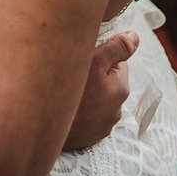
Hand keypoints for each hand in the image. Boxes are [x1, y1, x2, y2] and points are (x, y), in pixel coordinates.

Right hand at [62, 31, 138, 150]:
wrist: (41, 125)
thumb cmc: (67, 90)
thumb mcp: (94, 60)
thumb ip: (118, 47)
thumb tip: (135, 37)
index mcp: (121, 89)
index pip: (117, 62)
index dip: (100, 55)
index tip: (83, 58)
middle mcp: (115, 111)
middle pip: (107, 82)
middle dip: (94, 75)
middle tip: (73, 74)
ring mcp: (101, 127)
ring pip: (97, 100)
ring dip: (88, 94)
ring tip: (67, 92)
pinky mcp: (88, 138)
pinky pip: (87, 117)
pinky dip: (80, 111)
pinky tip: (66, 108)